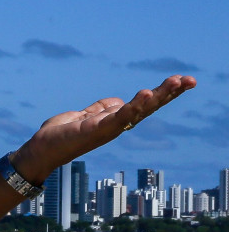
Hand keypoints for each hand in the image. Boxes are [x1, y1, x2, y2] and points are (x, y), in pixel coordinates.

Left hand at [11, 75, 196, 182]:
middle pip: (148, 107)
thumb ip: (100, 108)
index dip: (163, 94)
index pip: (144, 104)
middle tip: (190, 80)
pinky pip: (118, 117)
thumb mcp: (83, 116)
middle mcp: (116, 126)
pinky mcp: (96, 130)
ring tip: (176, 82)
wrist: (41, 150)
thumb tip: (118, 101)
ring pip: (139, 111)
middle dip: (170, 94)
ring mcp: (108, 129)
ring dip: (159, 97)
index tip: (182, 81)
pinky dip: (133, 106)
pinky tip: (146, 94)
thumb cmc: (60, 135)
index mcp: (115, 120)